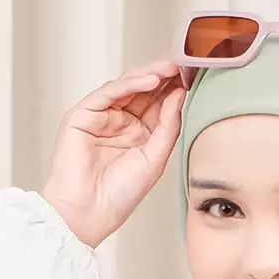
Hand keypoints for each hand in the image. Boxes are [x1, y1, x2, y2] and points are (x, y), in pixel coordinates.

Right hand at [42, 61, 186, 248]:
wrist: (89, 213)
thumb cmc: (119, 196)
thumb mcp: (155, 159)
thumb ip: (168, 127)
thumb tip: (180, 95)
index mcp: (138, 135)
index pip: (157, 105)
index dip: (175, 91)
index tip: (196, 78)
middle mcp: (119, 123)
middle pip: (143, 92)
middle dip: (165, 78)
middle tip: (186, 65)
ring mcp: (100, 117)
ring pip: (127, 88)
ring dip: (150, 75)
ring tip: (172, 69)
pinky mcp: (82, 115)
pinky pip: (108, 93)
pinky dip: (129, 84)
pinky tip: (150, 80)